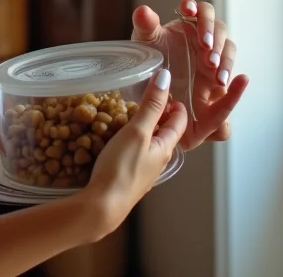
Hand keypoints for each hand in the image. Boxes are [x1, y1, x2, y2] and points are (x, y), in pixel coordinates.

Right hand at [86, 68, 186, 229]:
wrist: (103, 204)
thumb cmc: (122, 167)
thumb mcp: (137, 131)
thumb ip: (151, 106)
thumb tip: (166, 78)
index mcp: (165, 147)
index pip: (179, 121)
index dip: (176, 104)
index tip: (168, 88)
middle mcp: (158, 159)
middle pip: (165, 131)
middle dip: (161, 113)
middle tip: (149, 94)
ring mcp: (144, 169)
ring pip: (150, 142)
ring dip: (146, 125)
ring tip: (132, 110)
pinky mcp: (129, 175)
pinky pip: (136, 151)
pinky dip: (133, 138)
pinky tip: (119, 135)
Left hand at [131, 0, 248, 149]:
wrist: (158, 88)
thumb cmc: (152, 57)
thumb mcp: (145, 42)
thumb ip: (145, 25)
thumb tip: (143, 10)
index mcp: (187, 22)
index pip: (198, 8)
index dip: (195, 7)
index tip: (188, 10)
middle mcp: (205, 35)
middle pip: (218, 26)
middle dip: (212, 34)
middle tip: (205, 46)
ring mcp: (215, 52)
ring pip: (228, 45)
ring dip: (222, 54)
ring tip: (211, 67)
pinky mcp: (220, 70)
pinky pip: (229, 67)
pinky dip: (226, 71)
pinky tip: (219, 80)